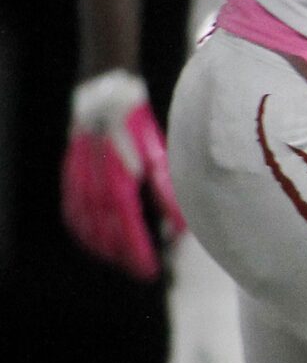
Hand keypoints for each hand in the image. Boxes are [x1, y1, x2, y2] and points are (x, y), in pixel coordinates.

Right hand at [60, 69, 184, 280]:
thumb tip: (179, 227)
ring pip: (85, 219)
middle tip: (143, 272)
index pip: (126, 223)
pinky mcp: (73, 167)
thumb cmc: (142, 122)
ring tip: (119, 261)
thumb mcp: (161, 154)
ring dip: (101, 245)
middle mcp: (94, 178)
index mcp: (118, 174)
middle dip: (123, 253)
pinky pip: (71, 204)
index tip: (151, 269)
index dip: (137, 249)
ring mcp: (78, 173)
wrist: (108, 89)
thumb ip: (168, 191)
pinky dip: (80, 226)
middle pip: (105, 228)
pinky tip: (91, 238)